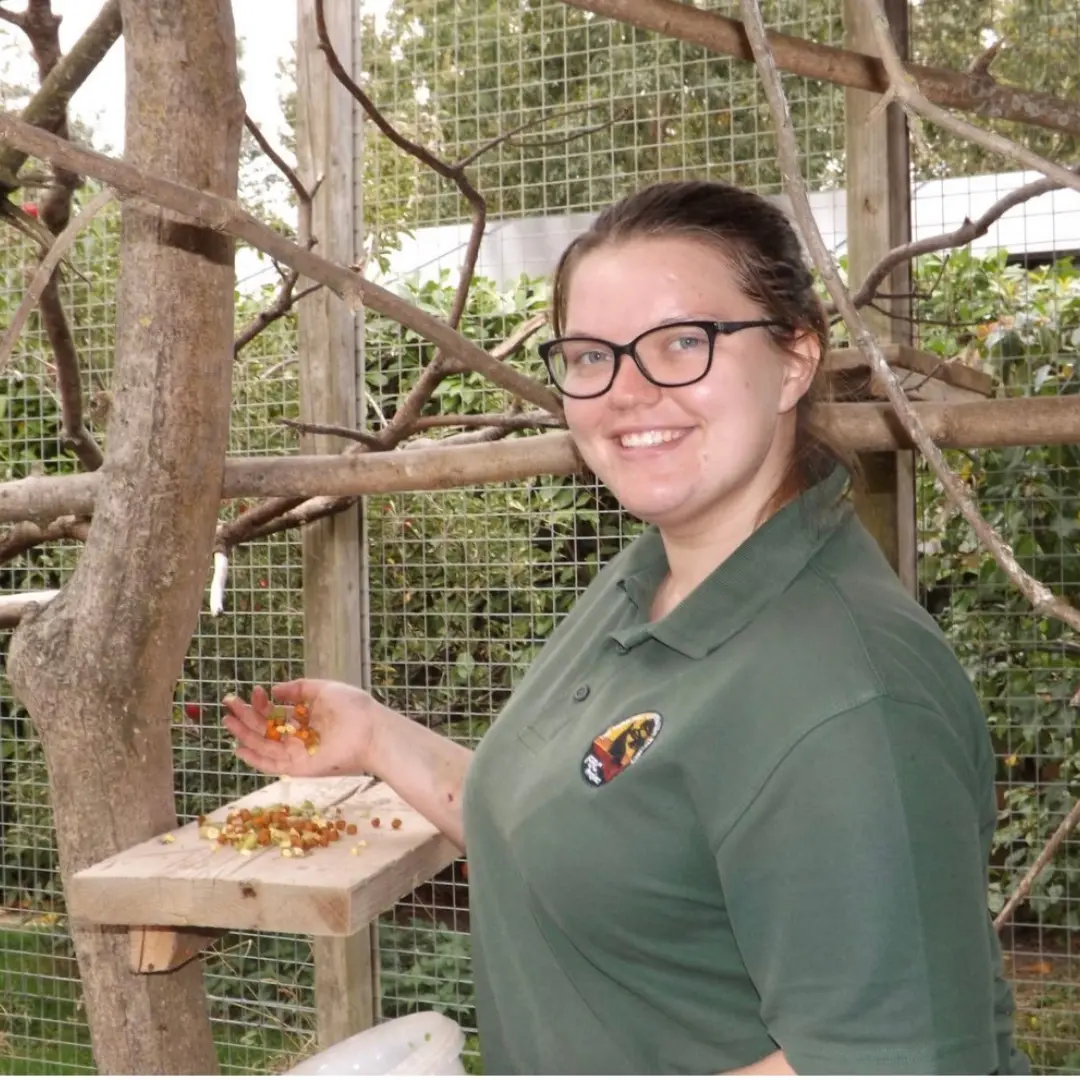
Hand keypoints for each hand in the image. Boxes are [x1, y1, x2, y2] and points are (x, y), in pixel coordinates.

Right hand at [222, 679, 378, 777]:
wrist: (369, 730)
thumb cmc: (352, 707)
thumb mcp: (323, 689)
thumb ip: (298, 689)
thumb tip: (274, 690)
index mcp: (306, 718)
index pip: (276, 712)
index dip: (262, 703)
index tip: (253, 691)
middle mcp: (300, 736)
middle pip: (266, 729)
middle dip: (246, 718)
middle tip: (229, 706)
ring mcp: (298, 753)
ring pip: (265, 745)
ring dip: (245, 735)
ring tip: (228, 721)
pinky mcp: (299, 768)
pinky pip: (272, 765)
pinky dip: (255, 759)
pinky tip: (239, 748)